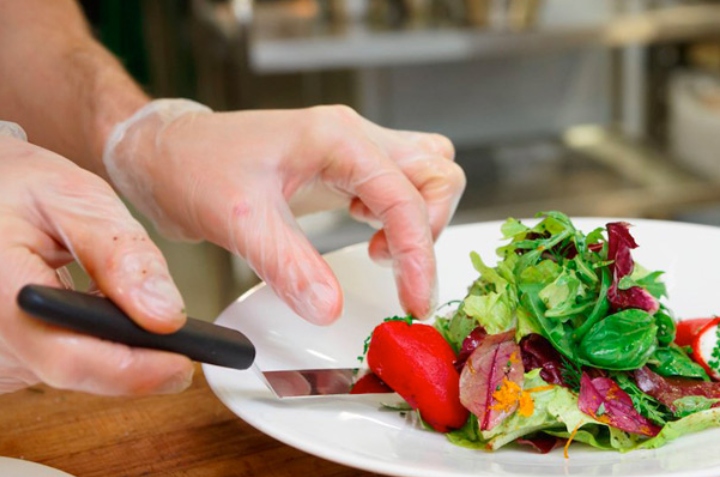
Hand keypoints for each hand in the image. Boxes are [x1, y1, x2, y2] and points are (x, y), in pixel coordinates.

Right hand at [0, 126, 192, 394]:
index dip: (134, 371)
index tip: (182, 364)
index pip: (69, 358)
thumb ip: (120, 254)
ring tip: (108, 294)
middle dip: (130, 350)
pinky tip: (80, 308)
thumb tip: (167, 315)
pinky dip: (80, 341)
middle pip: (76, 370)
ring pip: (69, 371)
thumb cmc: (16, 187)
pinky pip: (51, 365)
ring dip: (105, 343)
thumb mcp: (73, 197)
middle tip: (164, 320)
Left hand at [103, 101, 465, 324]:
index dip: (418, 252)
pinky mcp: (343, 168)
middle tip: (396, 270)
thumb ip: (288, 265)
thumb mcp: (239, 221)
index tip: (413, 299)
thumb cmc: (195, 168)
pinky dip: (398, 218)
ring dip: (419, 219)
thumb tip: (329, 310)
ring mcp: (350, 150)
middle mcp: (352, 137)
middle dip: (430, 228)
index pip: (404, 195)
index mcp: (334, 138)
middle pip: (436, 171)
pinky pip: (397, 187)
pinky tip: (367, 236)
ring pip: (425, 174)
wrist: (169, 155)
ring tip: (378, 250)